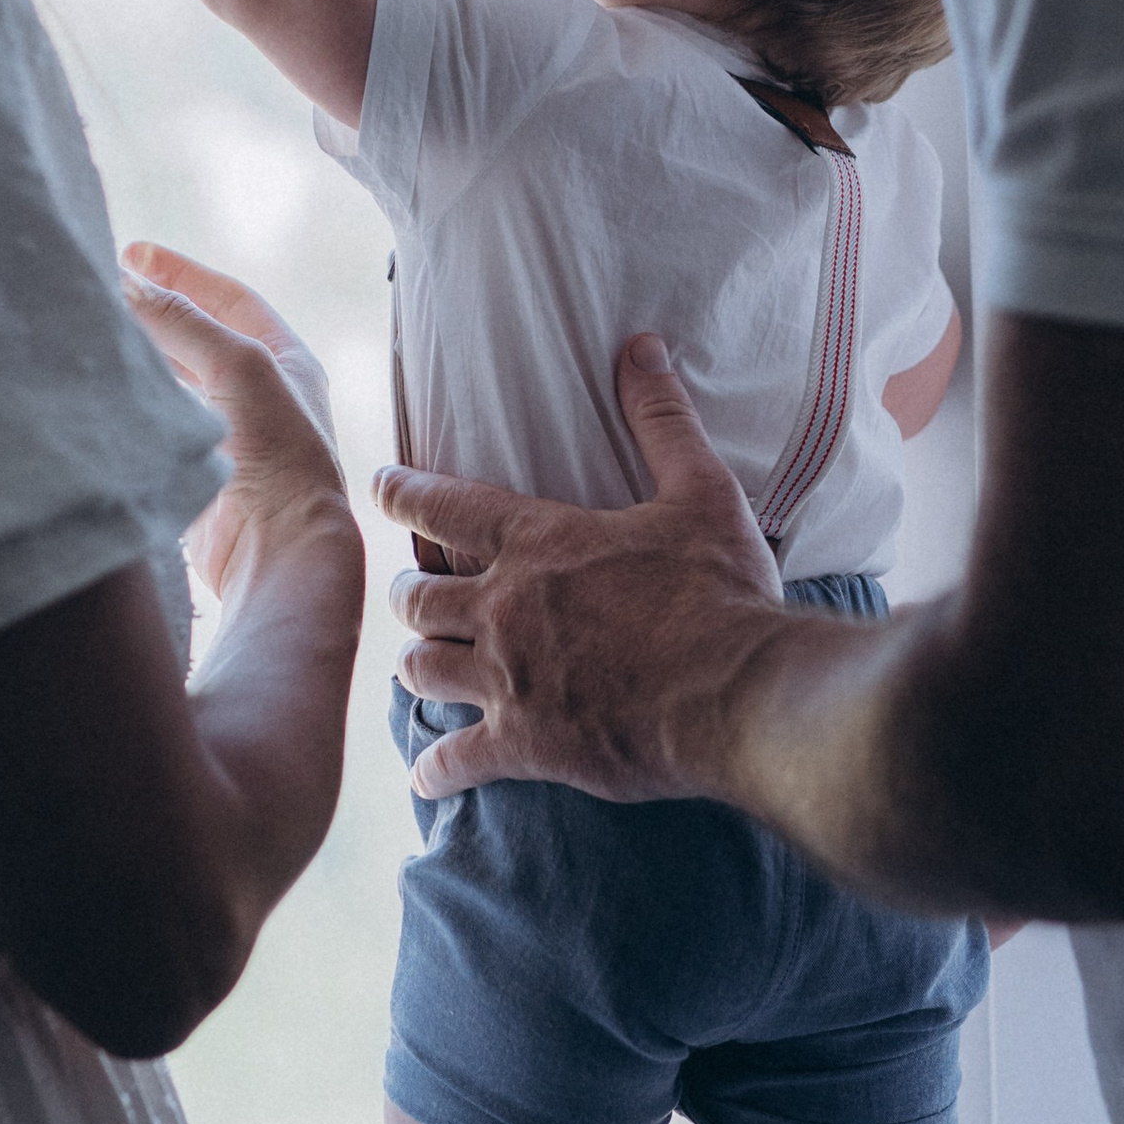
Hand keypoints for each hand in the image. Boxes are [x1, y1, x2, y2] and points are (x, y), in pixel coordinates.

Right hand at [121, 242, 350, 602]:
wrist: (277, 548)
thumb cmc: (280, 453)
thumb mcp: (239, 366)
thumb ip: (183, 321)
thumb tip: (127, 282)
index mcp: (284, 360)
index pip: (228, 299)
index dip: (181, 274)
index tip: (131, 253)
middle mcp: (258, 394)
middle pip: (196, 337)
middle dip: (152, 311)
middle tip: (102, 288)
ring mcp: (225, 434)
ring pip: (172, 380)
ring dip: (137, 355)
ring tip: (94, 331)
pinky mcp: (194, 471)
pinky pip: (156, 423)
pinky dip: (131, 401)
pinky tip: (101, 387)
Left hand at [377, 334, 784, 800]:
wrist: (741, 694)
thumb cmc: (723, 591)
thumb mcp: (701, 491)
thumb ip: (661, 419)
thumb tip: (640, 348)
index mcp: (540, 542)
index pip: (445, 506)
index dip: (404, 492)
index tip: (381, 486)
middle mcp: (506, 608)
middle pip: (417, 596)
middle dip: (409, 593)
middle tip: (414, 593)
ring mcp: (508, 679)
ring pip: (421, 667)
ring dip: (419, 662)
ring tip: (424, 662)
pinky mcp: (524, 744)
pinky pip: (453, 761)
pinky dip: (437, 769)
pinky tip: (432, 775)